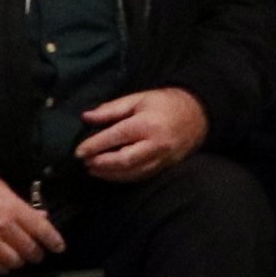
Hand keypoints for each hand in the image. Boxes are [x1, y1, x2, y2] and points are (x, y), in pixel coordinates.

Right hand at [0, 167, 63, 272]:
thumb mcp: (3, 188)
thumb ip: (22, 205)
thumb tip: (41, 216)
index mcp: (13, 209)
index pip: (41, 229)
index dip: (54, 240)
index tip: (59, 247)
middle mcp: (3, 227)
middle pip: (29, 249)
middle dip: (37, 254)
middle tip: (38, 253)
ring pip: (13, 261)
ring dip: (20, 261)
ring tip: (20, 258)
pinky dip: (2, 267)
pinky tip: (4, 264)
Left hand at [78, 87, 209, 180]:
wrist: (197, 114)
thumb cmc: (165, 103)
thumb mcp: (138, 99)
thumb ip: (111, 109)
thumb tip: (86, 117)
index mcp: (147, 124)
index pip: (115, 137)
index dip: (94, 146)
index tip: (78, 151)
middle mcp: (155, 144)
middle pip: (123, 160)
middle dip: (101, 164)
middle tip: (85, 163)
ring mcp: (161, 158)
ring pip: (132, 173)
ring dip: (109, 174)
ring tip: (93, 170)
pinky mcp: (165, 167)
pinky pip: (141, 176)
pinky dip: (123, 177)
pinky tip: (111, 174)